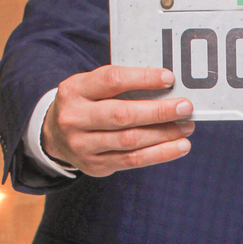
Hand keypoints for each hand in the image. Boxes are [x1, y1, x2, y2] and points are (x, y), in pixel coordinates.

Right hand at [41, 66, 193, 176]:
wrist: (55, 136)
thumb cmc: (86, 104)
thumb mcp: (91, 86)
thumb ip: (121, 85)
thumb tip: (168, 86)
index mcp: (74, 90)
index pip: (111, 81)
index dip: (142, 79)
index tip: (169, 78)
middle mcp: (74, 118)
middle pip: (121, 115)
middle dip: (158, 111)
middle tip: (185, 107)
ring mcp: (82, 145)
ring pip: (129, 141)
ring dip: (164, 134)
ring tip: (187, 127)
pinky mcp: (94, 165)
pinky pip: (132, 161)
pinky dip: (159, 154)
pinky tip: (179, 146)